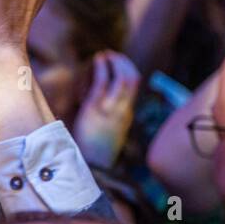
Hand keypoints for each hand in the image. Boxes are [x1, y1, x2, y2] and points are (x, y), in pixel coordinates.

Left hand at [73, 51, 139, 168]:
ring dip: (115, 62)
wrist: (89, 167)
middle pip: (133, 78)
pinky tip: (98, 60)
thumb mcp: (107, 132)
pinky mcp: (94, 110)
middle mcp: (122, 110)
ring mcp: (110, 110)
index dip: (128, 70)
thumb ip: (110, 116)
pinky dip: (102, 68)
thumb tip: (103, 102)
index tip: (118, 62)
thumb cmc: (94, 150)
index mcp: (126, 115)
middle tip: (112, 55)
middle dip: (124, 62)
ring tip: (105, 55)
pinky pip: (103, 83)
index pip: (135, 86)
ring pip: (122, 77)